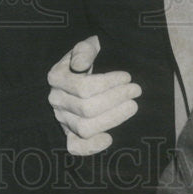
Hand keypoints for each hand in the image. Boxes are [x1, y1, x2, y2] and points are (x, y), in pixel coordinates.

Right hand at [47, 35, 141, 155]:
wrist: (86, 71)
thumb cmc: (89, 57)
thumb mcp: (87, 46)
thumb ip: (84, 51)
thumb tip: (80, 65)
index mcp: (57, 77)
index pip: (83, 87)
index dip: (108, 84)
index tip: (127, 77)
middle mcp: (56, 100)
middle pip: (86, 109)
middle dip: (115, 100)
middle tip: (136, 90)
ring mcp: (62, 118)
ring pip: (84, 128)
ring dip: (112, 119)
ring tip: (132, 106)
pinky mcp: (69, 133)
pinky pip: (75, 146)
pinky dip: (91, 147)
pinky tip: (109, 139)